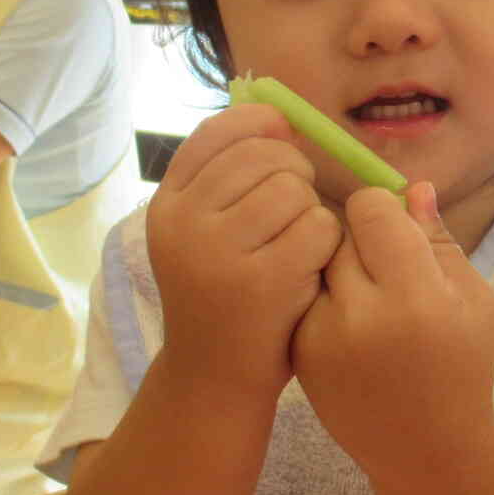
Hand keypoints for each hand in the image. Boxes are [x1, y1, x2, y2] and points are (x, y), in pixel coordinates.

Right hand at [146, 102, 341, 400]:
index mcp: (166, 206)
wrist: (213, 378)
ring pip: (294, 188)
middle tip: (295, 209)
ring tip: (298, 245)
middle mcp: (183, 223)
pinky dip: (326, 244)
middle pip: (264, 156)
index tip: (283, 137)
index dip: (259, 125)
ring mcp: (218, 252)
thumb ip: (226, 178)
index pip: (215, 133)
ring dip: (311, 211)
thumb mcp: (202, 233)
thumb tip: (280, 116)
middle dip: (295, 173)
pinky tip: (310, 270)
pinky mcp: (261, 281)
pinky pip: (317, 227)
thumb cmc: (223, 296)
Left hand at [292, 181, 493, 474]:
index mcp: (415, 296)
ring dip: (338, 268)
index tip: (397, 230)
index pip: (370, 208)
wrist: (425, 447)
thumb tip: (410, 187)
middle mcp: (361, 314)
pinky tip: (350, 325)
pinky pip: (304, 297)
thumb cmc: (462, 367)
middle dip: (360, 239)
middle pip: (337, 232)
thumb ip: (438, 241)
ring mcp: (322, 337)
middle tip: (383, 268)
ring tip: (367, 298)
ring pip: (315, 263)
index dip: (384, 210)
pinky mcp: (299, 354)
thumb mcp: (473, 300)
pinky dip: (322, 300)